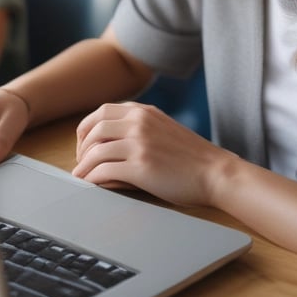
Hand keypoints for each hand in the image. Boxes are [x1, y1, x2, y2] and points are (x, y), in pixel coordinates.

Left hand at [73, 102, 229, 206]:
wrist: (216, 173)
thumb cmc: (191, 157)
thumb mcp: (162, 128)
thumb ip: (138, 128)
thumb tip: (105, 143)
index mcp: (143, 111)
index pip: (101, 112)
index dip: (86, 128)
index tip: (84, 144)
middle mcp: (139, 122)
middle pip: (93, 129)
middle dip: (81, 148)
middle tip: (81, 163)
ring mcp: (139, 143)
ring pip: (95, 151)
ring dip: (83, 166)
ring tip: (81, 177)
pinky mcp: (141, 167)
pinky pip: (104, 171)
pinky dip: (92, 178)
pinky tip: (92, 185)